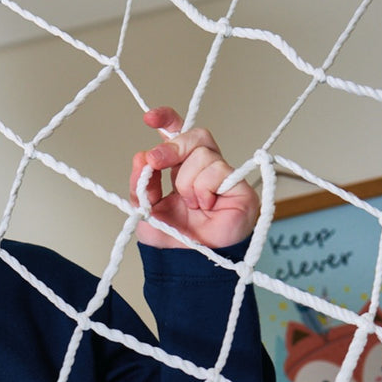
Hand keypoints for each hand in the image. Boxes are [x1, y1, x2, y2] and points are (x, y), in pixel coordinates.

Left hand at [130, 107, 258, 249]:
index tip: (149, 118)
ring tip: (192, 206)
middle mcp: (206, 168)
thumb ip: (142, 183)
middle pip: (195, 136)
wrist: (187, 262)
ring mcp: (224, 175)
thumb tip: (141, 156)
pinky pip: (216, 171)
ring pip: (202, 156)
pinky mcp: (239, 186)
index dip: (168, 120)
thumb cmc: (172, 239)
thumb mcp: (146, 208)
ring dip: (187, 182)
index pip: (180, 134)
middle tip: (156, 163)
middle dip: (171, 147)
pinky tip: (206, 206)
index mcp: (183, 169)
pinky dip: (204, 190)